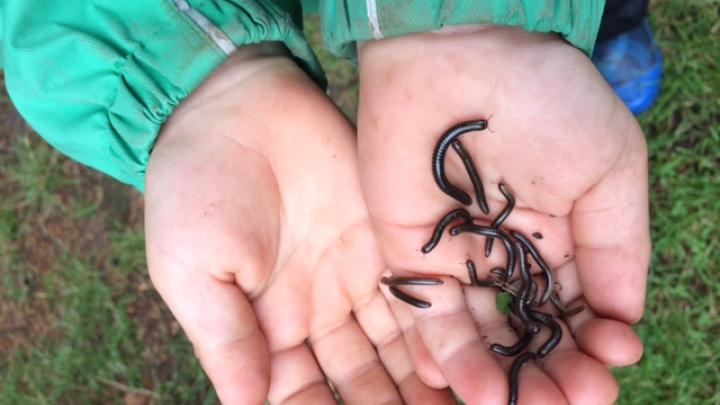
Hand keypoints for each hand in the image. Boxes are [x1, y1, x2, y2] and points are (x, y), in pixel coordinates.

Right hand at [143, 45, 455, 403]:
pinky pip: (418, 291)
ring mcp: (355, 274)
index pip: (302, 398)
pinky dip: (437, 329)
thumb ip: (226, 339)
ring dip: (422, 382)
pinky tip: (457, 362)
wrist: (234, 106)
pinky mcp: (385, 236)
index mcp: (266, 330)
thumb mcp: (193, 271)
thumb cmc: (194, 189)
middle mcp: (318, 311)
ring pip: (397, 345)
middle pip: (362, 379)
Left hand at [357, 26, 648, 403]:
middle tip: (578, 399)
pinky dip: (452, 356)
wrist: (459, 50)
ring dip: (508, 377)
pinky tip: (483, 389)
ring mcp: (456, 259)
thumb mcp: (609, 168)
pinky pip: (428, 316)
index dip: (597, 341)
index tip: (615, 356)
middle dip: (556, 371)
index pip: (578, 310)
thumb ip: (616, 246)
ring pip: (482, 336)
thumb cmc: (543, 99)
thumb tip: (624, 319)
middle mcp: (505, 257)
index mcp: (557, 237)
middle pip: (531, 333)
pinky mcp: (409, 254)